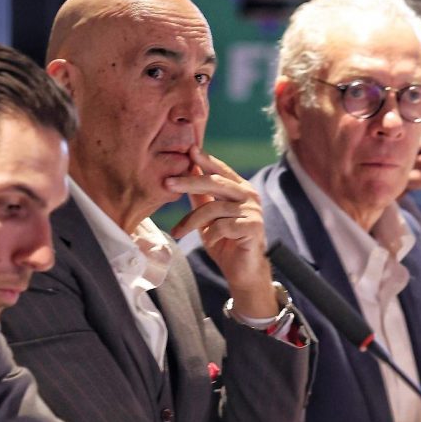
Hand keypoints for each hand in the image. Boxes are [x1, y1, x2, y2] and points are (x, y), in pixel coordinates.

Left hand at [167, 147, 277, 318]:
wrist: (243, 271)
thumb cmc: (225, 241)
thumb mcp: (208, 217)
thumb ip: (201, 196)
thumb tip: (187, 171)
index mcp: (239, 189)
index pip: (221, 169)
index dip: (205, 160)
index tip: (188, 150)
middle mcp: (249, 195)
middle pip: (215, 183)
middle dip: (188, 182)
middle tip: (167, 184)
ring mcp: (253, 210)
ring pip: (213, 208)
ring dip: (191, 221)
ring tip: (178, 232)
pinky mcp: (253, 226)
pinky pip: (222, 226)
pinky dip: (211, 234)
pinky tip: (211, 241)